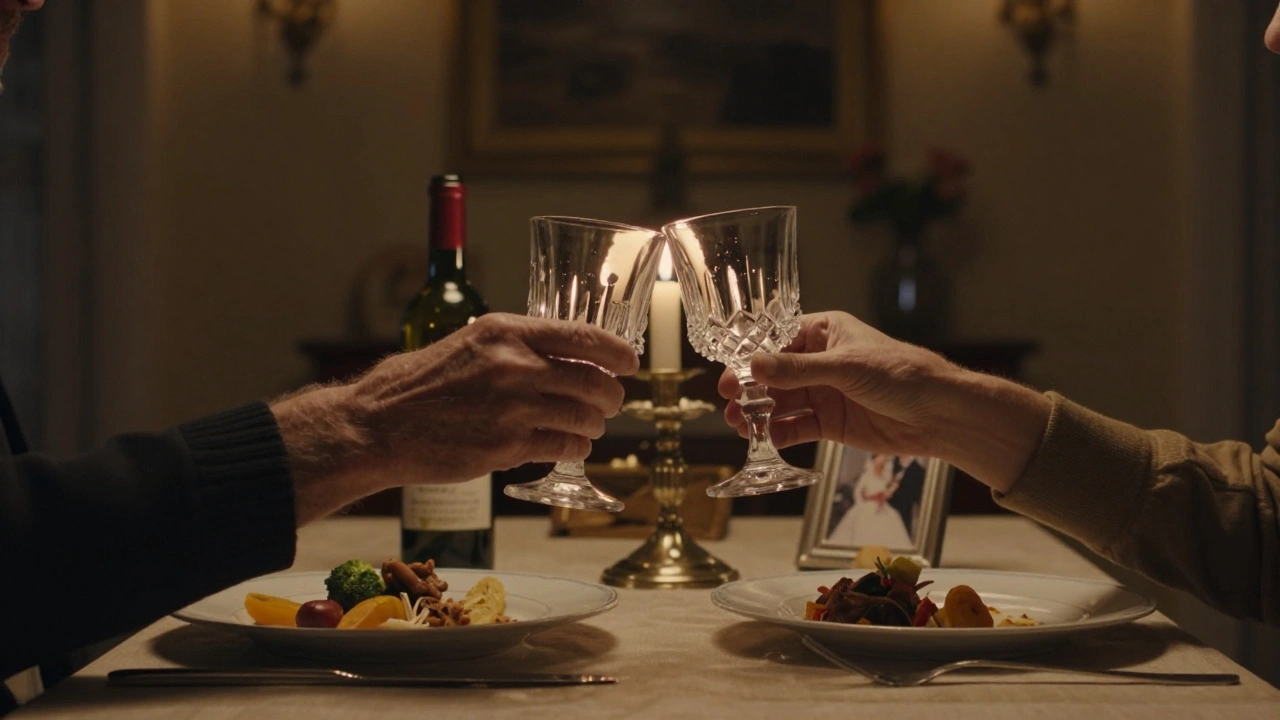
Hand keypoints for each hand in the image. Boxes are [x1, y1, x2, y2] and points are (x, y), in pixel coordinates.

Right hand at [275, 313, 638, 521]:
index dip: (617, 352)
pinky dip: (576, 447)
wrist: (378, 424)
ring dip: (595, 424)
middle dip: (612, 395)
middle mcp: (514, 366)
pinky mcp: (505, 446)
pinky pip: (563, 446)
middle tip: (612, 402)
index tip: (631, 362)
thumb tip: (565, 354)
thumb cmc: (419, 383)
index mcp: (506, 332)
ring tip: (589, 426)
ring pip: (584, 417)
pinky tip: (570, 445)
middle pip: (594, 381)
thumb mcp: (470, 343)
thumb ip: (517, 347)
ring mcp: (512, 408)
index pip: (584, 337)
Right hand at [719, 312, 956, 455]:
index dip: (751, 358)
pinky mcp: (831, 422)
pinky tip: (766, 440)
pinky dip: (780, 433)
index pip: (778, 342)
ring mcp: (824, 393)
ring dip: (760, 414)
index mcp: (825, 333)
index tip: (729, 374)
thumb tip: (754, 366)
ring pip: (782, 403)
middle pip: (775, 375)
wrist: (939, 414)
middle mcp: (821, 362)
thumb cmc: (900, 373)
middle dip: (750, 390)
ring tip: (740, 426)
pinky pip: (798, 427)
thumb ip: (798, 369)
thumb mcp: (845, 367)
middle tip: (728, 404)